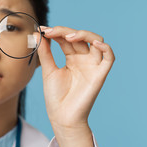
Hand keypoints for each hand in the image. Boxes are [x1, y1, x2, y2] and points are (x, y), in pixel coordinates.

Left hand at [37, 26, 114, 146]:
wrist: (61, 116)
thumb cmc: (55, 96)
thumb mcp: (48, 70)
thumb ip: (44, 52)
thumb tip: (37, 34)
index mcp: (72, 58)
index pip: (66, 38)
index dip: (56, 32)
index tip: (41, 30)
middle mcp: (84, 59)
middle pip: (79, 37)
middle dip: (64, 31)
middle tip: (49, 32)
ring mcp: (92, 66)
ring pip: (96, 41)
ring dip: (83, 34)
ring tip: (67, 36)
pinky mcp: (100, 75)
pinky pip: (109, 58)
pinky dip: (105, 48)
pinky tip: (94, 43)